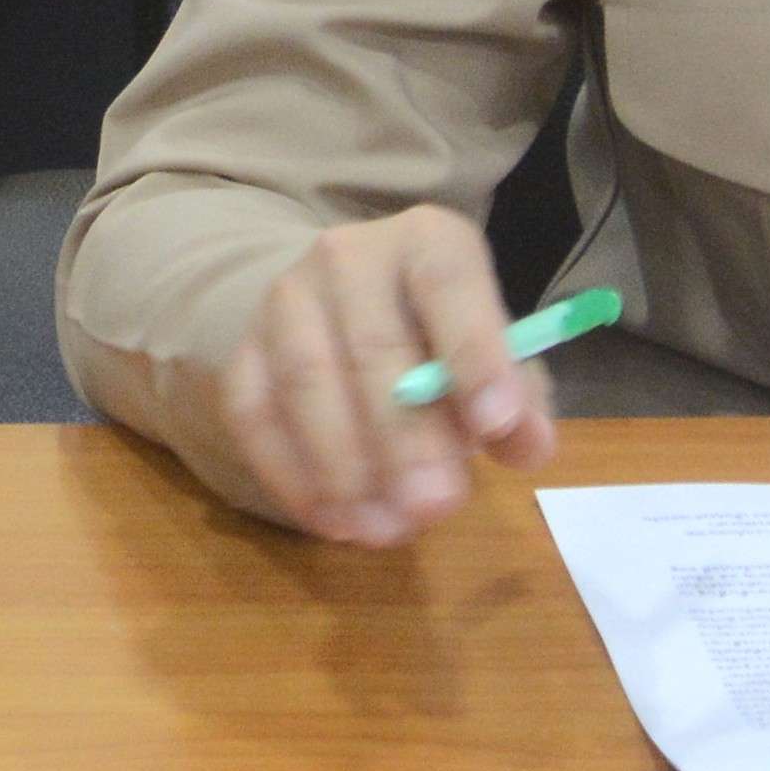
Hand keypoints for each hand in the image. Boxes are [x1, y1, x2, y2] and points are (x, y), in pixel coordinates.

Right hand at [205, 209, 555, 545]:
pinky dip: (292, 476)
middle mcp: (348, 255)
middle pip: (373, 342)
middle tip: (435, 506)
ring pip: (306, 379)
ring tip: (386, 529)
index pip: (448, 281)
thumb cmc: (440, 336)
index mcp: (427, 241)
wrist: (345, 306)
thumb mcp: (495, 354)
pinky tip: (336, 522)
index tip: (496, 425)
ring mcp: (286, 300)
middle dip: (405, 435)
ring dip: (345, 466)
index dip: (474, 351)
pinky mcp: (242, 351)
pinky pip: (255, 415)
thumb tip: (527, 444)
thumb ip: (519, 400)